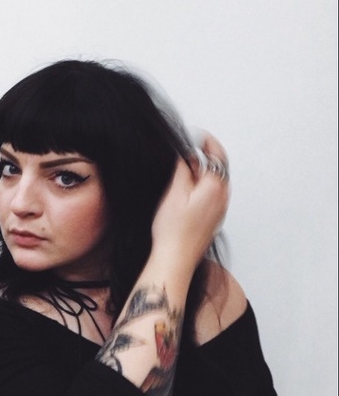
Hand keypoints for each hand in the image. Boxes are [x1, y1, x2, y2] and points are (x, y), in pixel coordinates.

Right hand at [150, 134, 229, 271]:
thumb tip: (187, 157)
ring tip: (182, 174)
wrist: (175, 259)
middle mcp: (222, 198)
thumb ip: (183, 170)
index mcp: (215, 187)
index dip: (208, 142)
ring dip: (201, 175)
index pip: (218, 156)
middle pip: (218, 170)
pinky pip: (210, 197)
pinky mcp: (212, 221)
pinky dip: (201, 188)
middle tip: (186, 155)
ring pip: (214, 184)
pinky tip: (184, 194)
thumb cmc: (173, 232)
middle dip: (203, 159)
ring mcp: (219, 211)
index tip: (199, 136)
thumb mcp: (174, 193)